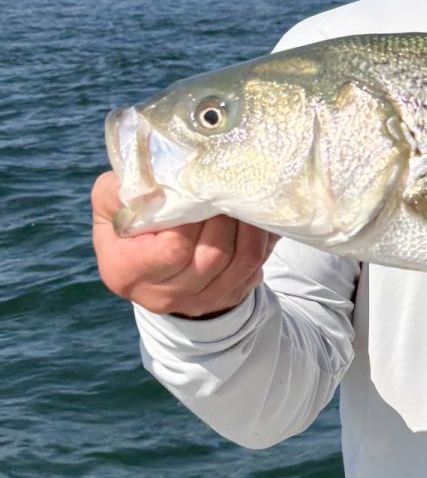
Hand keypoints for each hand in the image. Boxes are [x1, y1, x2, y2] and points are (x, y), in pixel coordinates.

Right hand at [91, 171, 276, 317]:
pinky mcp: (225, 299)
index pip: (173, 248)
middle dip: (228, 218)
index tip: (201, 190)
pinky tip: (257, 219)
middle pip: (212, 256)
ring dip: (251, 228)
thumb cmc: (130, 224)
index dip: (193, 218)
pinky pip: (256, 269)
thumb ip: (122, 189)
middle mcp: (161, 295)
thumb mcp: (112, 202)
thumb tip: (155, 176)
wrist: (148, 261)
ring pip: (242, 263)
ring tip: (248, 199)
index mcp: (126, 271)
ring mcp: (197, 302)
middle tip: (233, 188)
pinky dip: (262, 242)